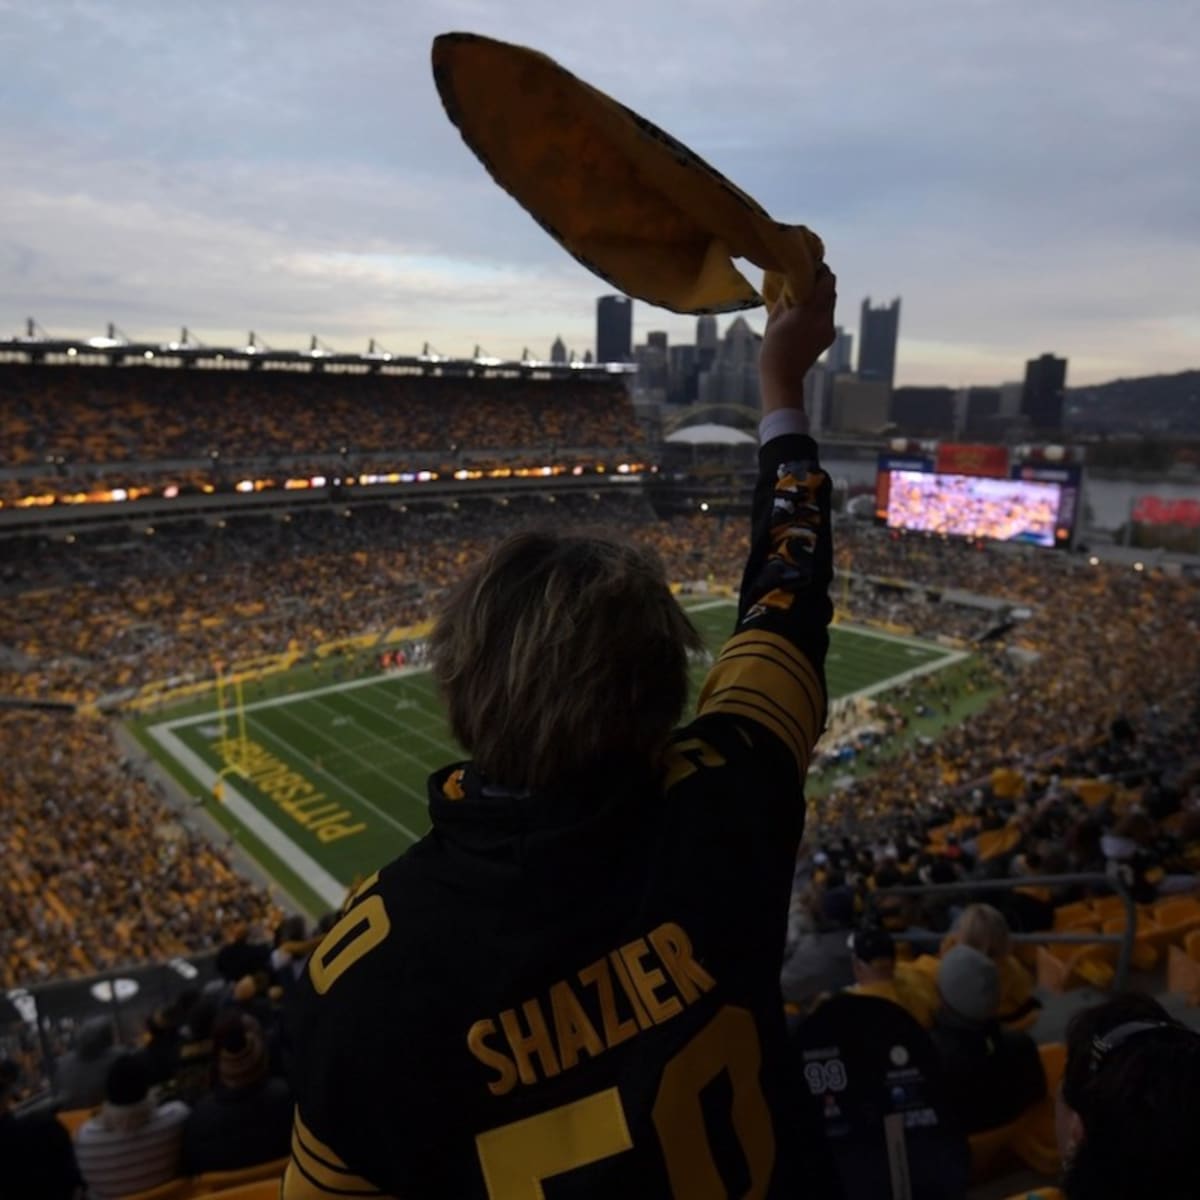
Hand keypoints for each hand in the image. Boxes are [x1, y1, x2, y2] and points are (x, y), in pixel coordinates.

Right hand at [759, 265, 836, 414]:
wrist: (783, 376)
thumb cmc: (772, 348)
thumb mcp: (774, 319)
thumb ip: (786, 298)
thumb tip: (792, 281)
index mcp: (807, 311)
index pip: (824, 280)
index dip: (821, 269)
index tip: (811, 265)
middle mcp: (822, 317)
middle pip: (831, 288)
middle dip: (822, 280)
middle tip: (809, 277)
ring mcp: (828, 327)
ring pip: (831, 302)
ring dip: (822, 295)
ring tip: (807, 297)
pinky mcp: (830, 336)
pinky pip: (828, 315)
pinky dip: (821, 309)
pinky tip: (807, 315)